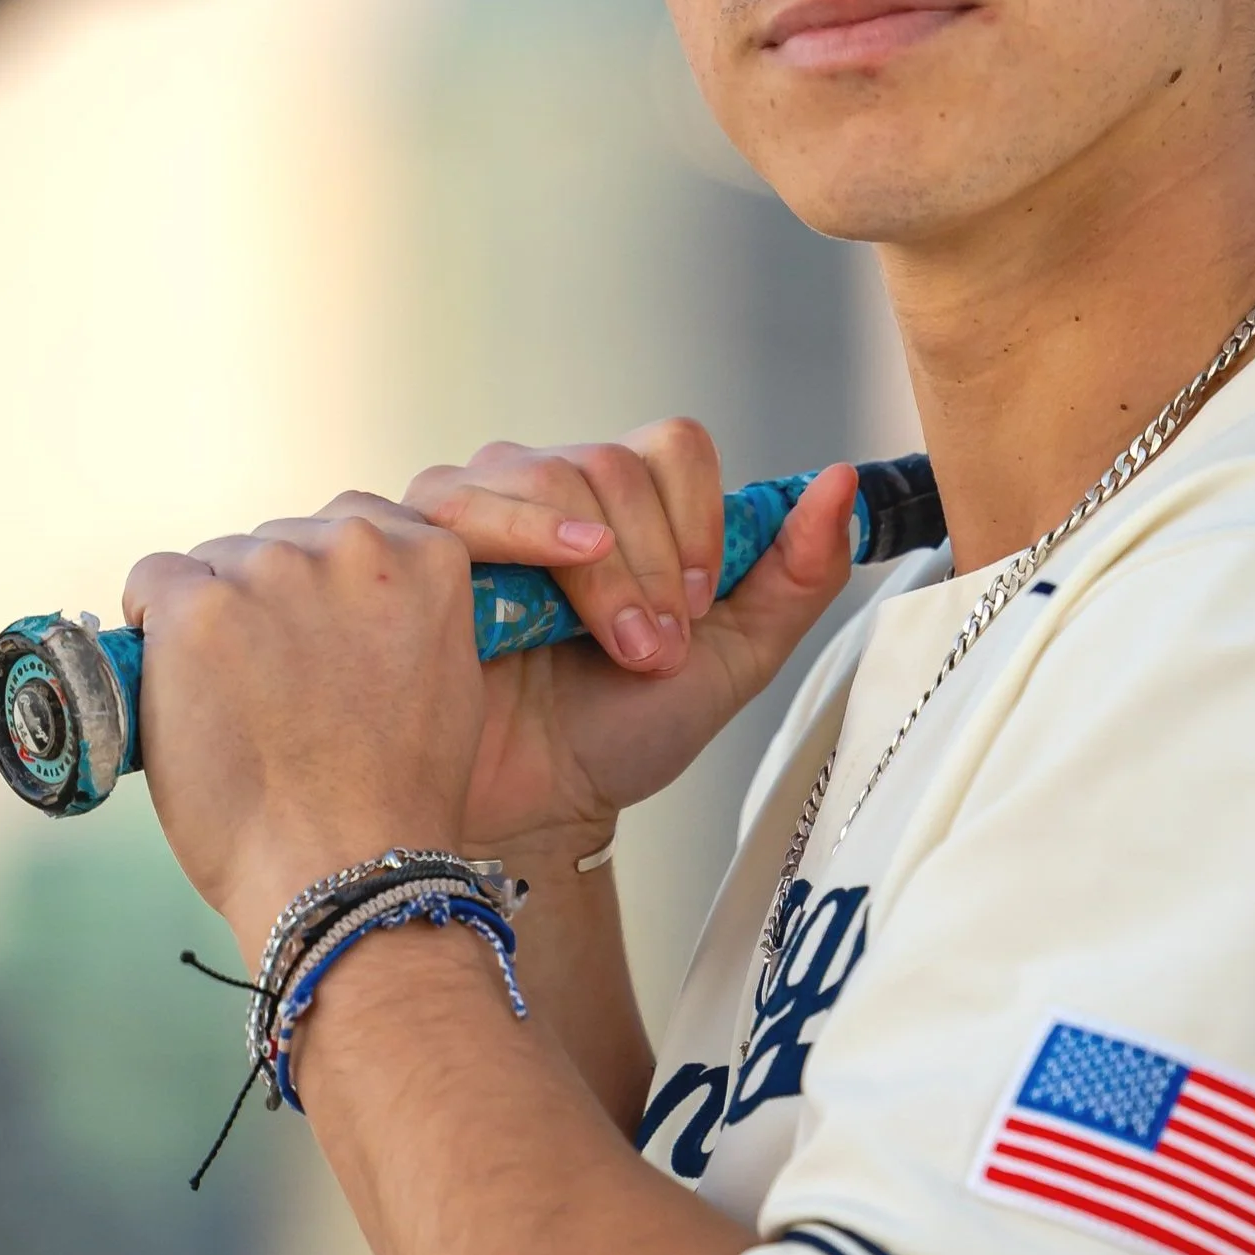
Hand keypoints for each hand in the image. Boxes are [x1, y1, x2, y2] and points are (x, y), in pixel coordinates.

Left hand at [123, 495, 483, 954]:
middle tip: (276, 685)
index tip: (320, 635)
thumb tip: (350, 602)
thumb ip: (404, 613)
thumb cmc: (392, 800)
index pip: (356, 522)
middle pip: (281, 540)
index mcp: (426, 556)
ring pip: (218, 562)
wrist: (342, 872)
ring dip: (217, 614)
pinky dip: (153, 620)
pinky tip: (172, 675)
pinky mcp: (197, 609)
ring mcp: (271, 572)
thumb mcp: (446, 679)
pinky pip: (154, 580)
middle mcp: (352, 546)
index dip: (329, 583)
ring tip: (233, 701)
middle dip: (271, 599)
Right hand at [406, 425, 858, 856]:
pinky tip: (533, 601)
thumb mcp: (732, 659)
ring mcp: (477, 500)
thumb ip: (796, 574)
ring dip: (597, 572)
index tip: (695, 610)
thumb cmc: (623, 731)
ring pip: (545, 472)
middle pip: (611, 462)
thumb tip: (841, 481)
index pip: (672, 445)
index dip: (696, 520)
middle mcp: (549, 481)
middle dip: (650, 565)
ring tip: (609, 649)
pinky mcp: (414, 535)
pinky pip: (462, 500)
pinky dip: (515, 537)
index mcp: (626, 498)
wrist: (535, 810)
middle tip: (652, 653)